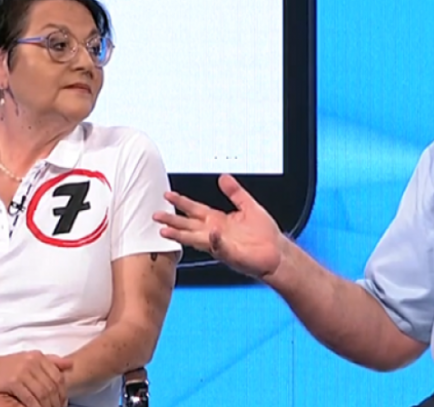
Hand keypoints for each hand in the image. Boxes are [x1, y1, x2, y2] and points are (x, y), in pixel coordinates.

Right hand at [0, 352, 71, 406]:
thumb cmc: (8, 366)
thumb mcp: (29, 360)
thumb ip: (50, 361)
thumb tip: (71, 364)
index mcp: (39, 356)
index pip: (58, 376)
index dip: (63, 391)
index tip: (65, 402)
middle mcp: (33, 361)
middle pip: (52, 385)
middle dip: (57, 400)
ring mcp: (23, 371)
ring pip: (42, 392)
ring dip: (48, 405)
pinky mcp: (13, 381)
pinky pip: (29, 398)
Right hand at [153, 174, 285, 278]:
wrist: (277, 253)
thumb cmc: (264, 234)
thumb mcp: (248, 205)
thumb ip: (235, 192)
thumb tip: (223, 177)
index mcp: (218, 221)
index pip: (195, 210)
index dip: (181, 203)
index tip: (167, 196)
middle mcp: (215, 233)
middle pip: (189, 225)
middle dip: (172, 221)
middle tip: (156, 216)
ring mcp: (221, 245)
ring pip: (196, 239)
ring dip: (181, 236)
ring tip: (165, 232)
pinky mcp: (231, 255)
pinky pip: (221, 247)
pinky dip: (215, 241)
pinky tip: (211, 234)